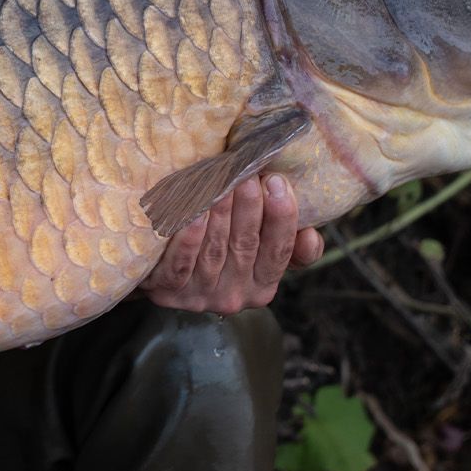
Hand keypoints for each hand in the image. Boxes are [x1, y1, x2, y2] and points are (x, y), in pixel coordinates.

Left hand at [138, 174, 319, 314]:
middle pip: (246, 246)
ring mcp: (200, 296)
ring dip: (220, 214)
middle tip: (248, 174)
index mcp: (262, 285)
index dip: (282, 218)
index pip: (280, 252)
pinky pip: (181, 264)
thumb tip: (311, 234)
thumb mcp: (257, 252)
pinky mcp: (168, 291)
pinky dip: (189, 237)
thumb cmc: (216, 249)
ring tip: (222, 182)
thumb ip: (288, 245)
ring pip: (215, 251)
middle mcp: (235, 295)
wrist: (159, 272)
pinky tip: (193, 213)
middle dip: (249, 208)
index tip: (278, 182)